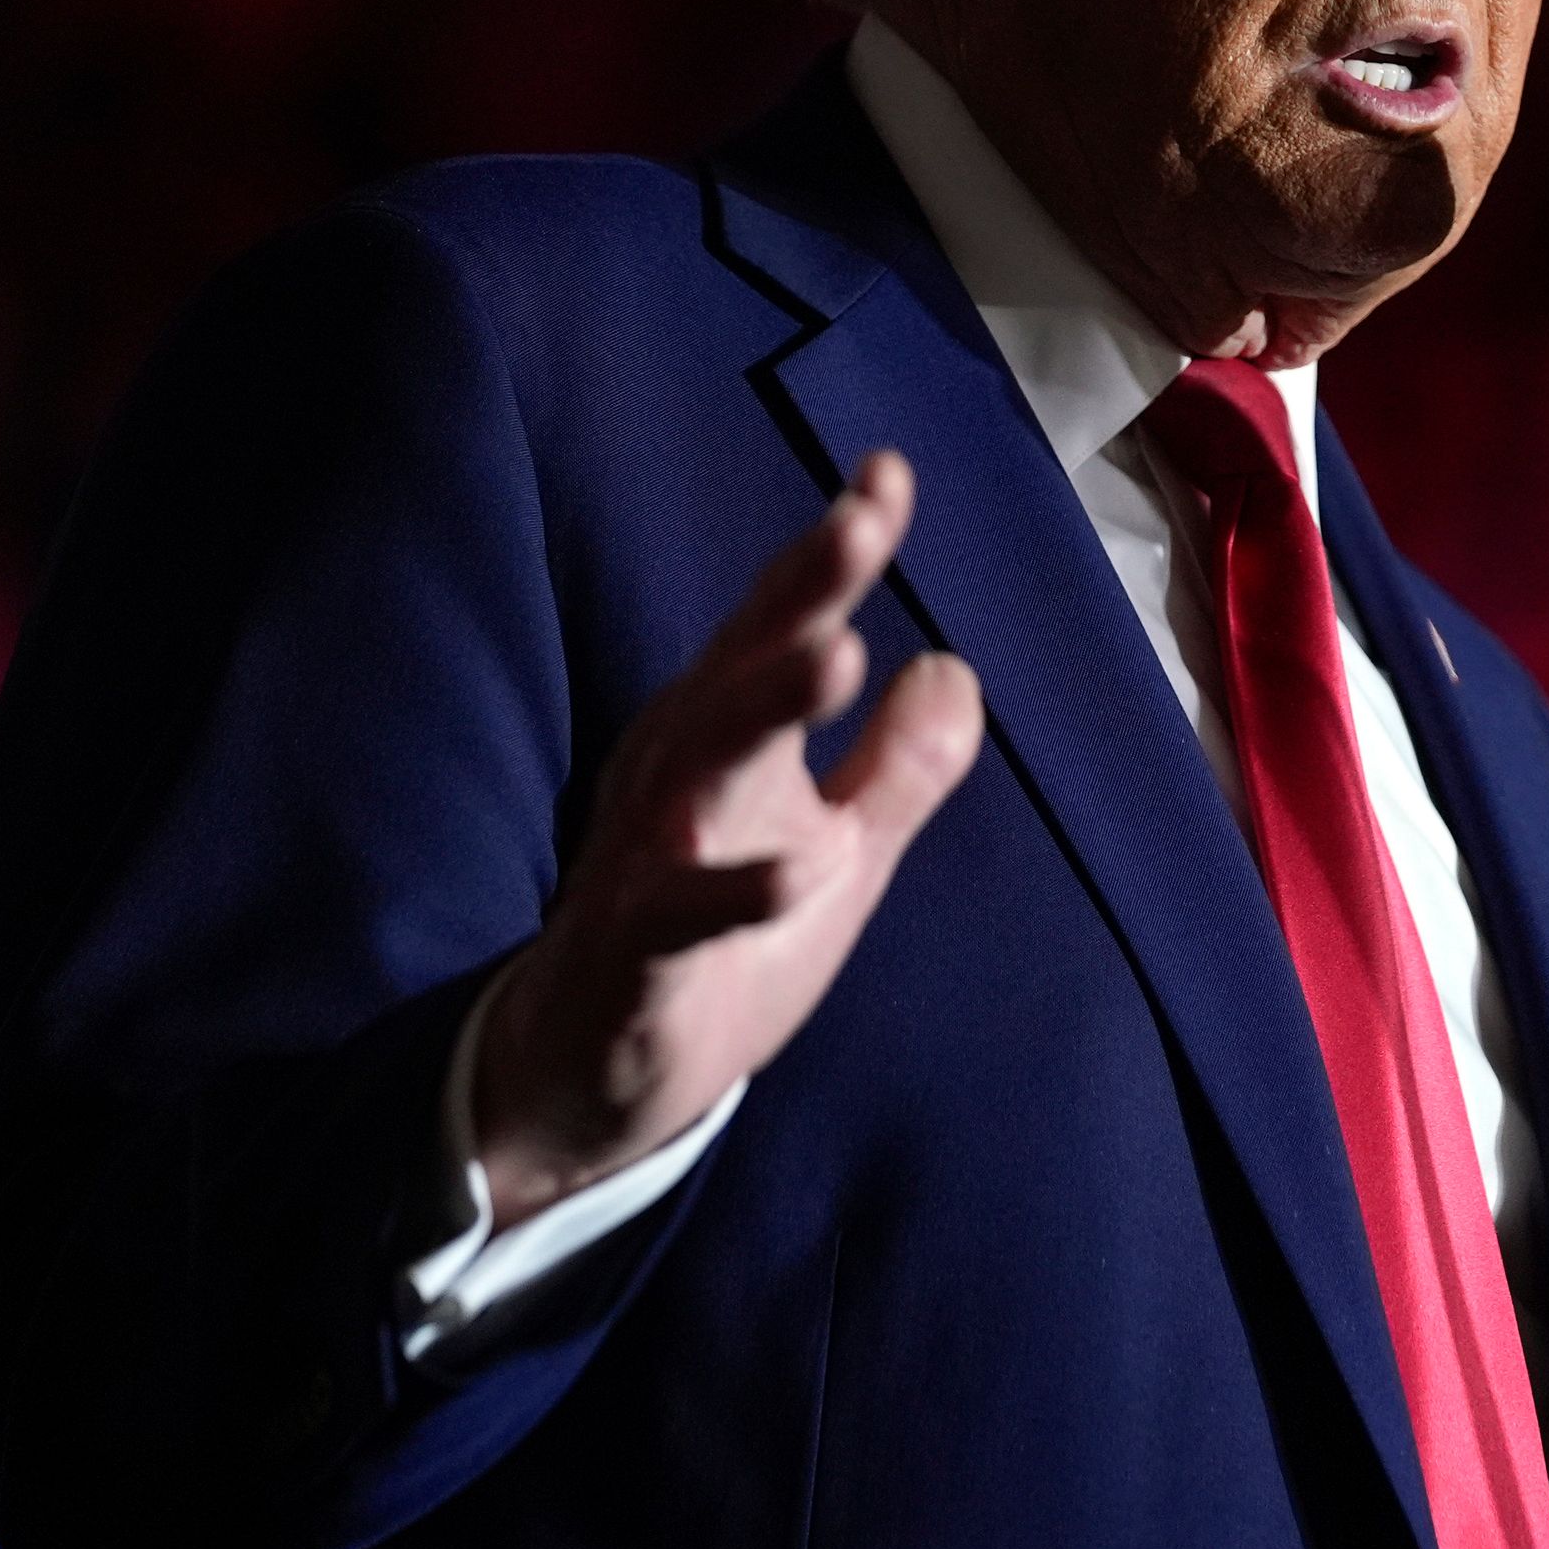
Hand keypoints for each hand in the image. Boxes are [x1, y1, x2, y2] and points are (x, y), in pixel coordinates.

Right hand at [470, 450, 982, 1227]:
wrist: (595, 1076)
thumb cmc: (719, 943)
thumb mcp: (838, 852)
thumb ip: (898, 767)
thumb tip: (953, 663)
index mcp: (725, 739)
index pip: (783, 628)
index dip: (833, 553)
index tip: (888, 472)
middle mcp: (678, 777)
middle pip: (739, 670)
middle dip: (798, 595)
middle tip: (859, 524)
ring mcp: (646, 864)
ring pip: (701, 772)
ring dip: (766, 710)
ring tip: (840, 653)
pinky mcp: (633, 957)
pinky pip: (680, 918)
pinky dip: (738, 896)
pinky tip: (803, 871)